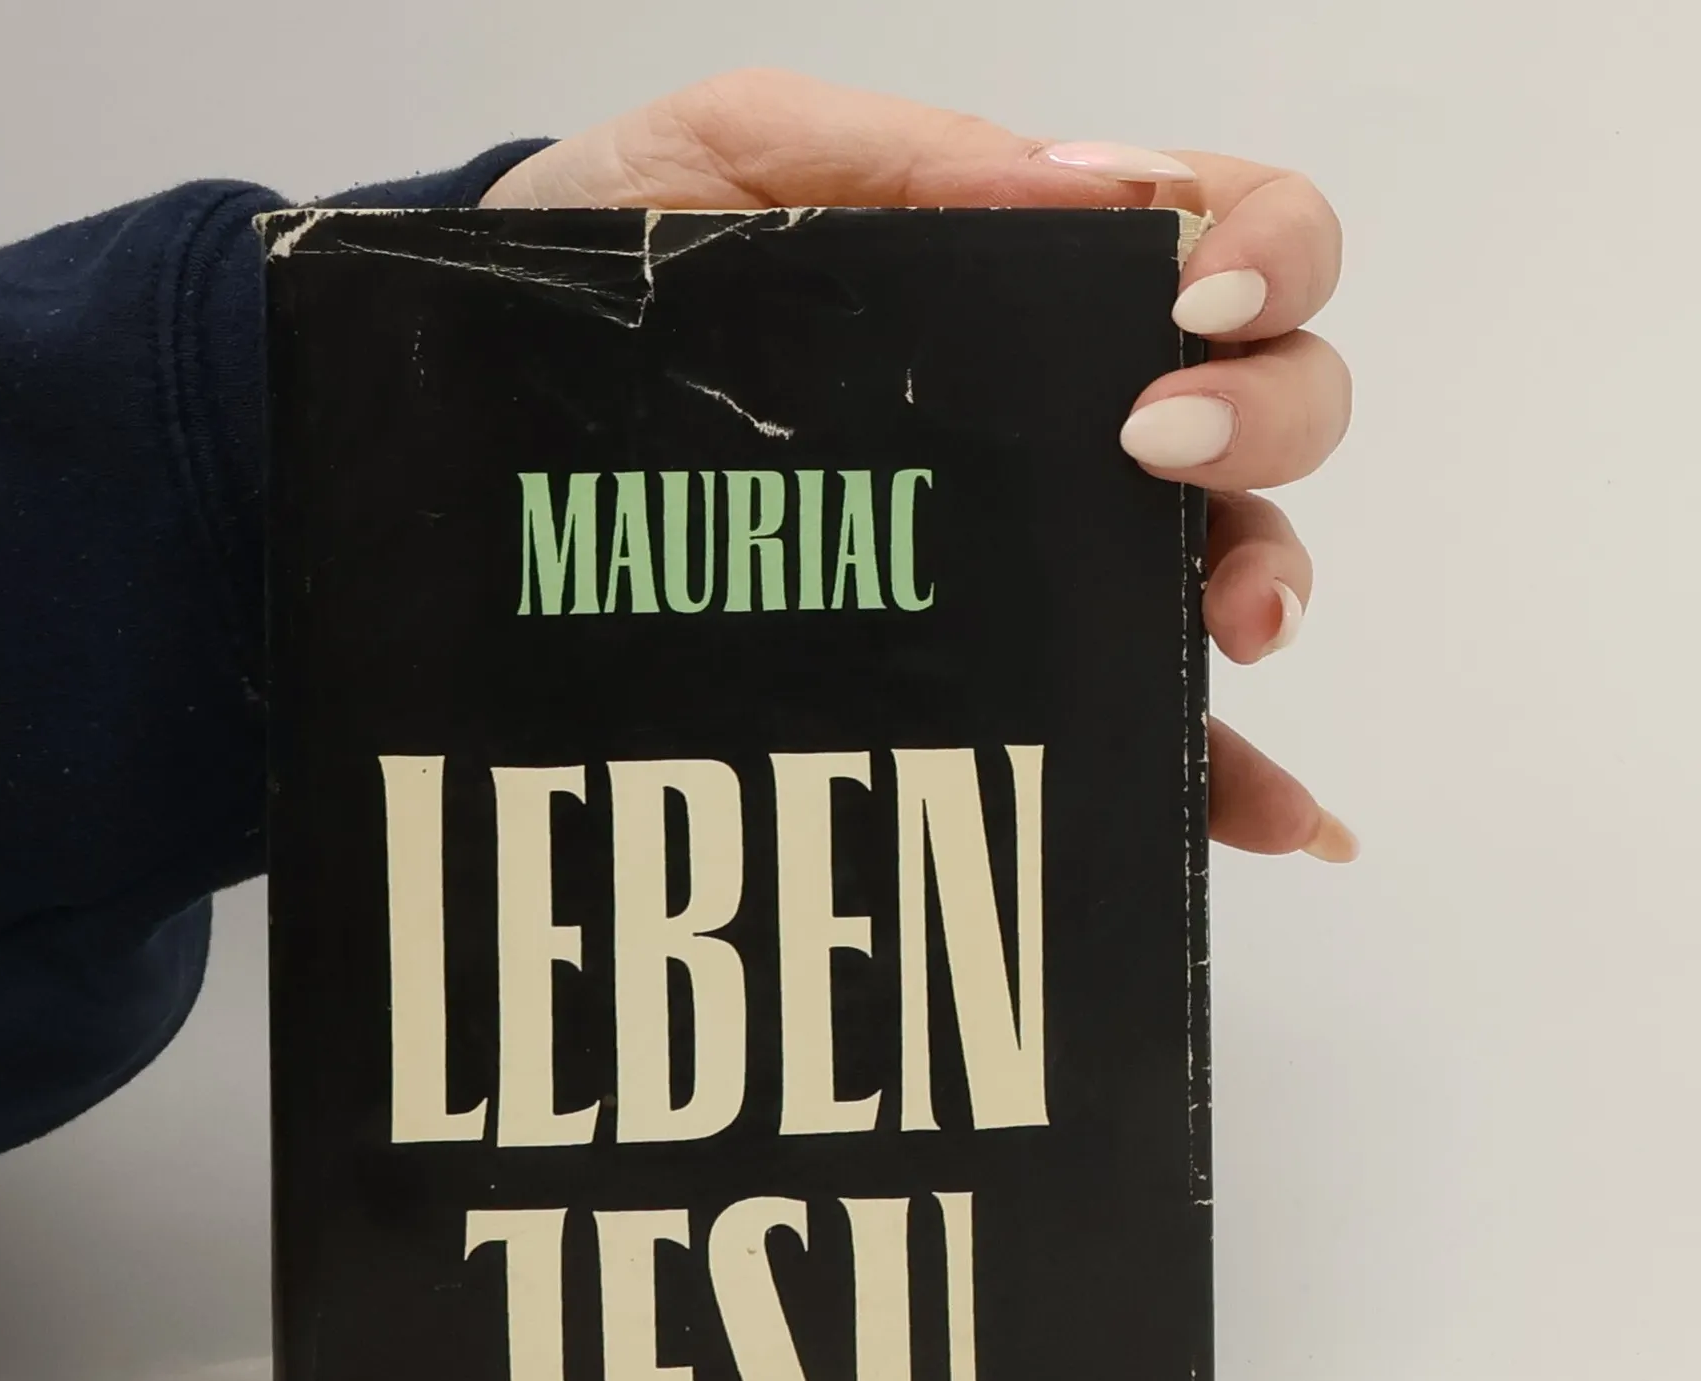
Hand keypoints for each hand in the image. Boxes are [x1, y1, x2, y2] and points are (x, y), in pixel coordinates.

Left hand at [484, 69, 1355, 861]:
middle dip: (1267, 420)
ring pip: (1230, 560)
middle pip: (1273, 397)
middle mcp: (1076, 416)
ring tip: (1230, 627)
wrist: (517, 406)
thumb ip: (898, 151)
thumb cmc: (627, 260)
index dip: (1264, 249)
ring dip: (1267, 584)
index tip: (1182, 303)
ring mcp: (1048, 553)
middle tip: (1151, 447)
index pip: (1226, 230)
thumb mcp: (731, 155)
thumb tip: (1086, 188)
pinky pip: (1141, 726)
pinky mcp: (1004, 671)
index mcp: (1037, 274)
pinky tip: (1273, 820)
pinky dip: (1225, 772)